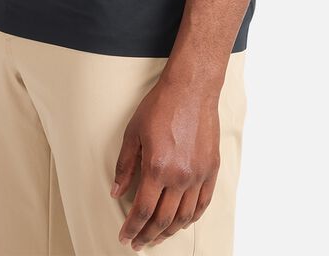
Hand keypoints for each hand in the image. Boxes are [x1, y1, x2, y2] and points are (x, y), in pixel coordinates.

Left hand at [111, 72, 221, 249]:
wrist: (191, 88)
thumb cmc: (160, 106)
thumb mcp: (133, 133)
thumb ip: (125, 166)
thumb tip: (116, 192)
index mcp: (157, 168)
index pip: (142, 211)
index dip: (132, 228)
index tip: (125, 237)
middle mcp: (179, 176)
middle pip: (163, 219)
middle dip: (148, 236)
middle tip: (139, 243)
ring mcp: (198, 174)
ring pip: (185, 217)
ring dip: (169, 231)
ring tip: (158, 236)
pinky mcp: (211, 169)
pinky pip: (203, 203)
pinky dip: (192, 218)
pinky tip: (182, 222)